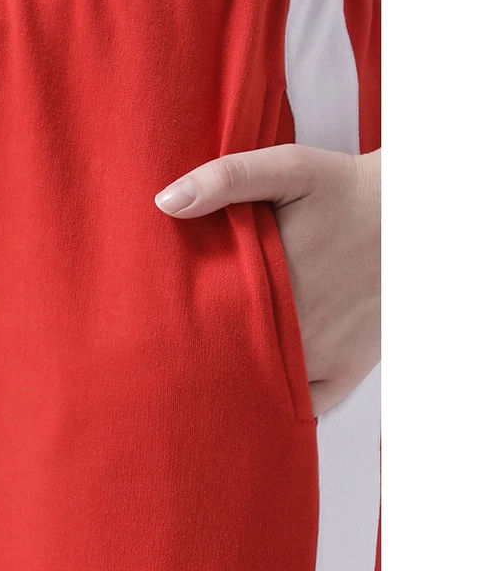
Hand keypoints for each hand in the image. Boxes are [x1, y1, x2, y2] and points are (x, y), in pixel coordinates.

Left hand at [155, 144, 379, 416]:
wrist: (413, 214)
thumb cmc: (345, 190)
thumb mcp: (288, 169)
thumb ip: (227, 179)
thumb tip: (166, 201)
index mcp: (267, 283)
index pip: (202, 323)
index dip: (175, 327)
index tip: (157, 323)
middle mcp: (294, 329)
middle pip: (226, 359)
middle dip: (199, 357)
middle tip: (174, 350)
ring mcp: (322, 356)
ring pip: (260, 386)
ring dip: (234, 382)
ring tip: (206, 371)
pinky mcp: (348, 370)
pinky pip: (304, 402)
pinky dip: (280, 400)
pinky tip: (257, 386)